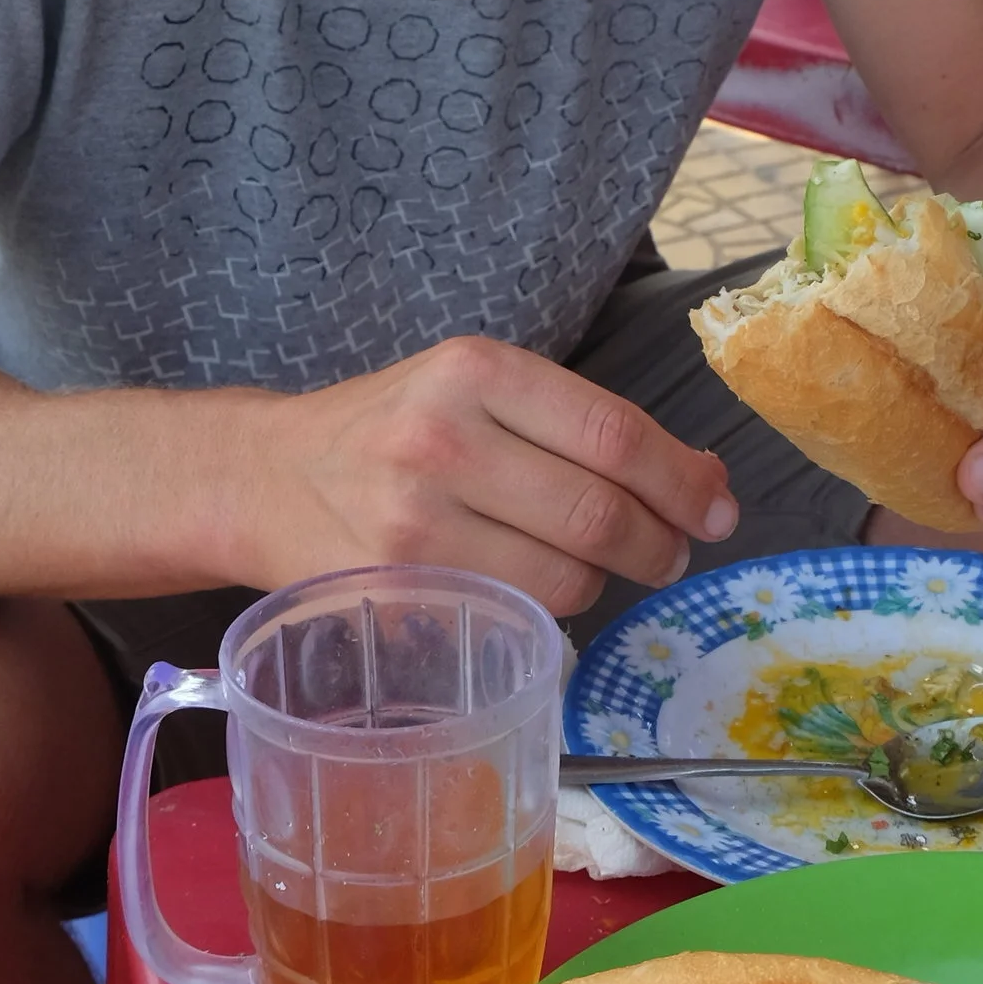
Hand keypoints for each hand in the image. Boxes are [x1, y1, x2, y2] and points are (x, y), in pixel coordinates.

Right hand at [230, 337, 738, 614]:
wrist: (263, 476)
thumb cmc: (389, 429)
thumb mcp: (474, 388)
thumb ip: (577, 423)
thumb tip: (705, 478)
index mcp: (475, 369)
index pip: (614, 433)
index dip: (683, 480)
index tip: (720, 507)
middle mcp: (443, 437)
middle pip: (598, 513)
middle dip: (661, 544)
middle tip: (673, 553)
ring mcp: (415, 520)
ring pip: (564, 576)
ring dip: (603, 582)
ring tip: (593, 566)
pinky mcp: (400, 588)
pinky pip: (514, 614)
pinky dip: (548, 611)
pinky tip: (537, 589)